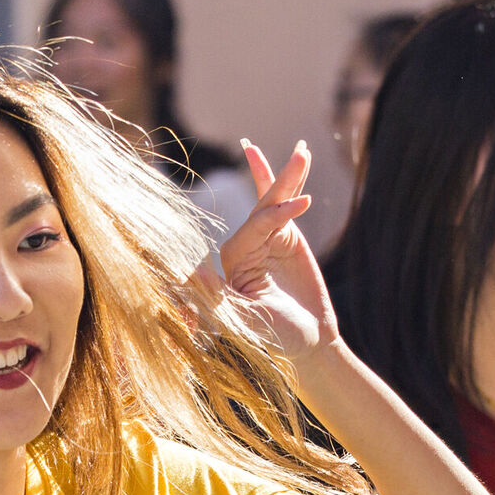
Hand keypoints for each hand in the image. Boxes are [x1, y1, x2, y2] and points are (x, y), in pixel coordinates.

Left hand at [203, 139, 340, 359]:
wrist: (307, 343)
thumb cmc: (273, 338)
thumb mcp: (243, 321)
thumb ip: (217, 297)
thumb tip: (186, 275)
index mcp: (228, 263)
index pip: (250, 232)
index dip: (273, 218)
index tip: (298, 208)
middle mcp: (242, 246)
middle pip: (259, 209)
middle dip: (272, 180)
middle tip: (290, 153)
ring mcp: (264, 239)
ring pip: (274, 202)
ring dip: (287, 176)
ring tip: (301, 150)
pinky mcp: (285, 235)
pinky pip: (284, 203)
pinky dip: (290, 183)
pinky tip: (297, 156)